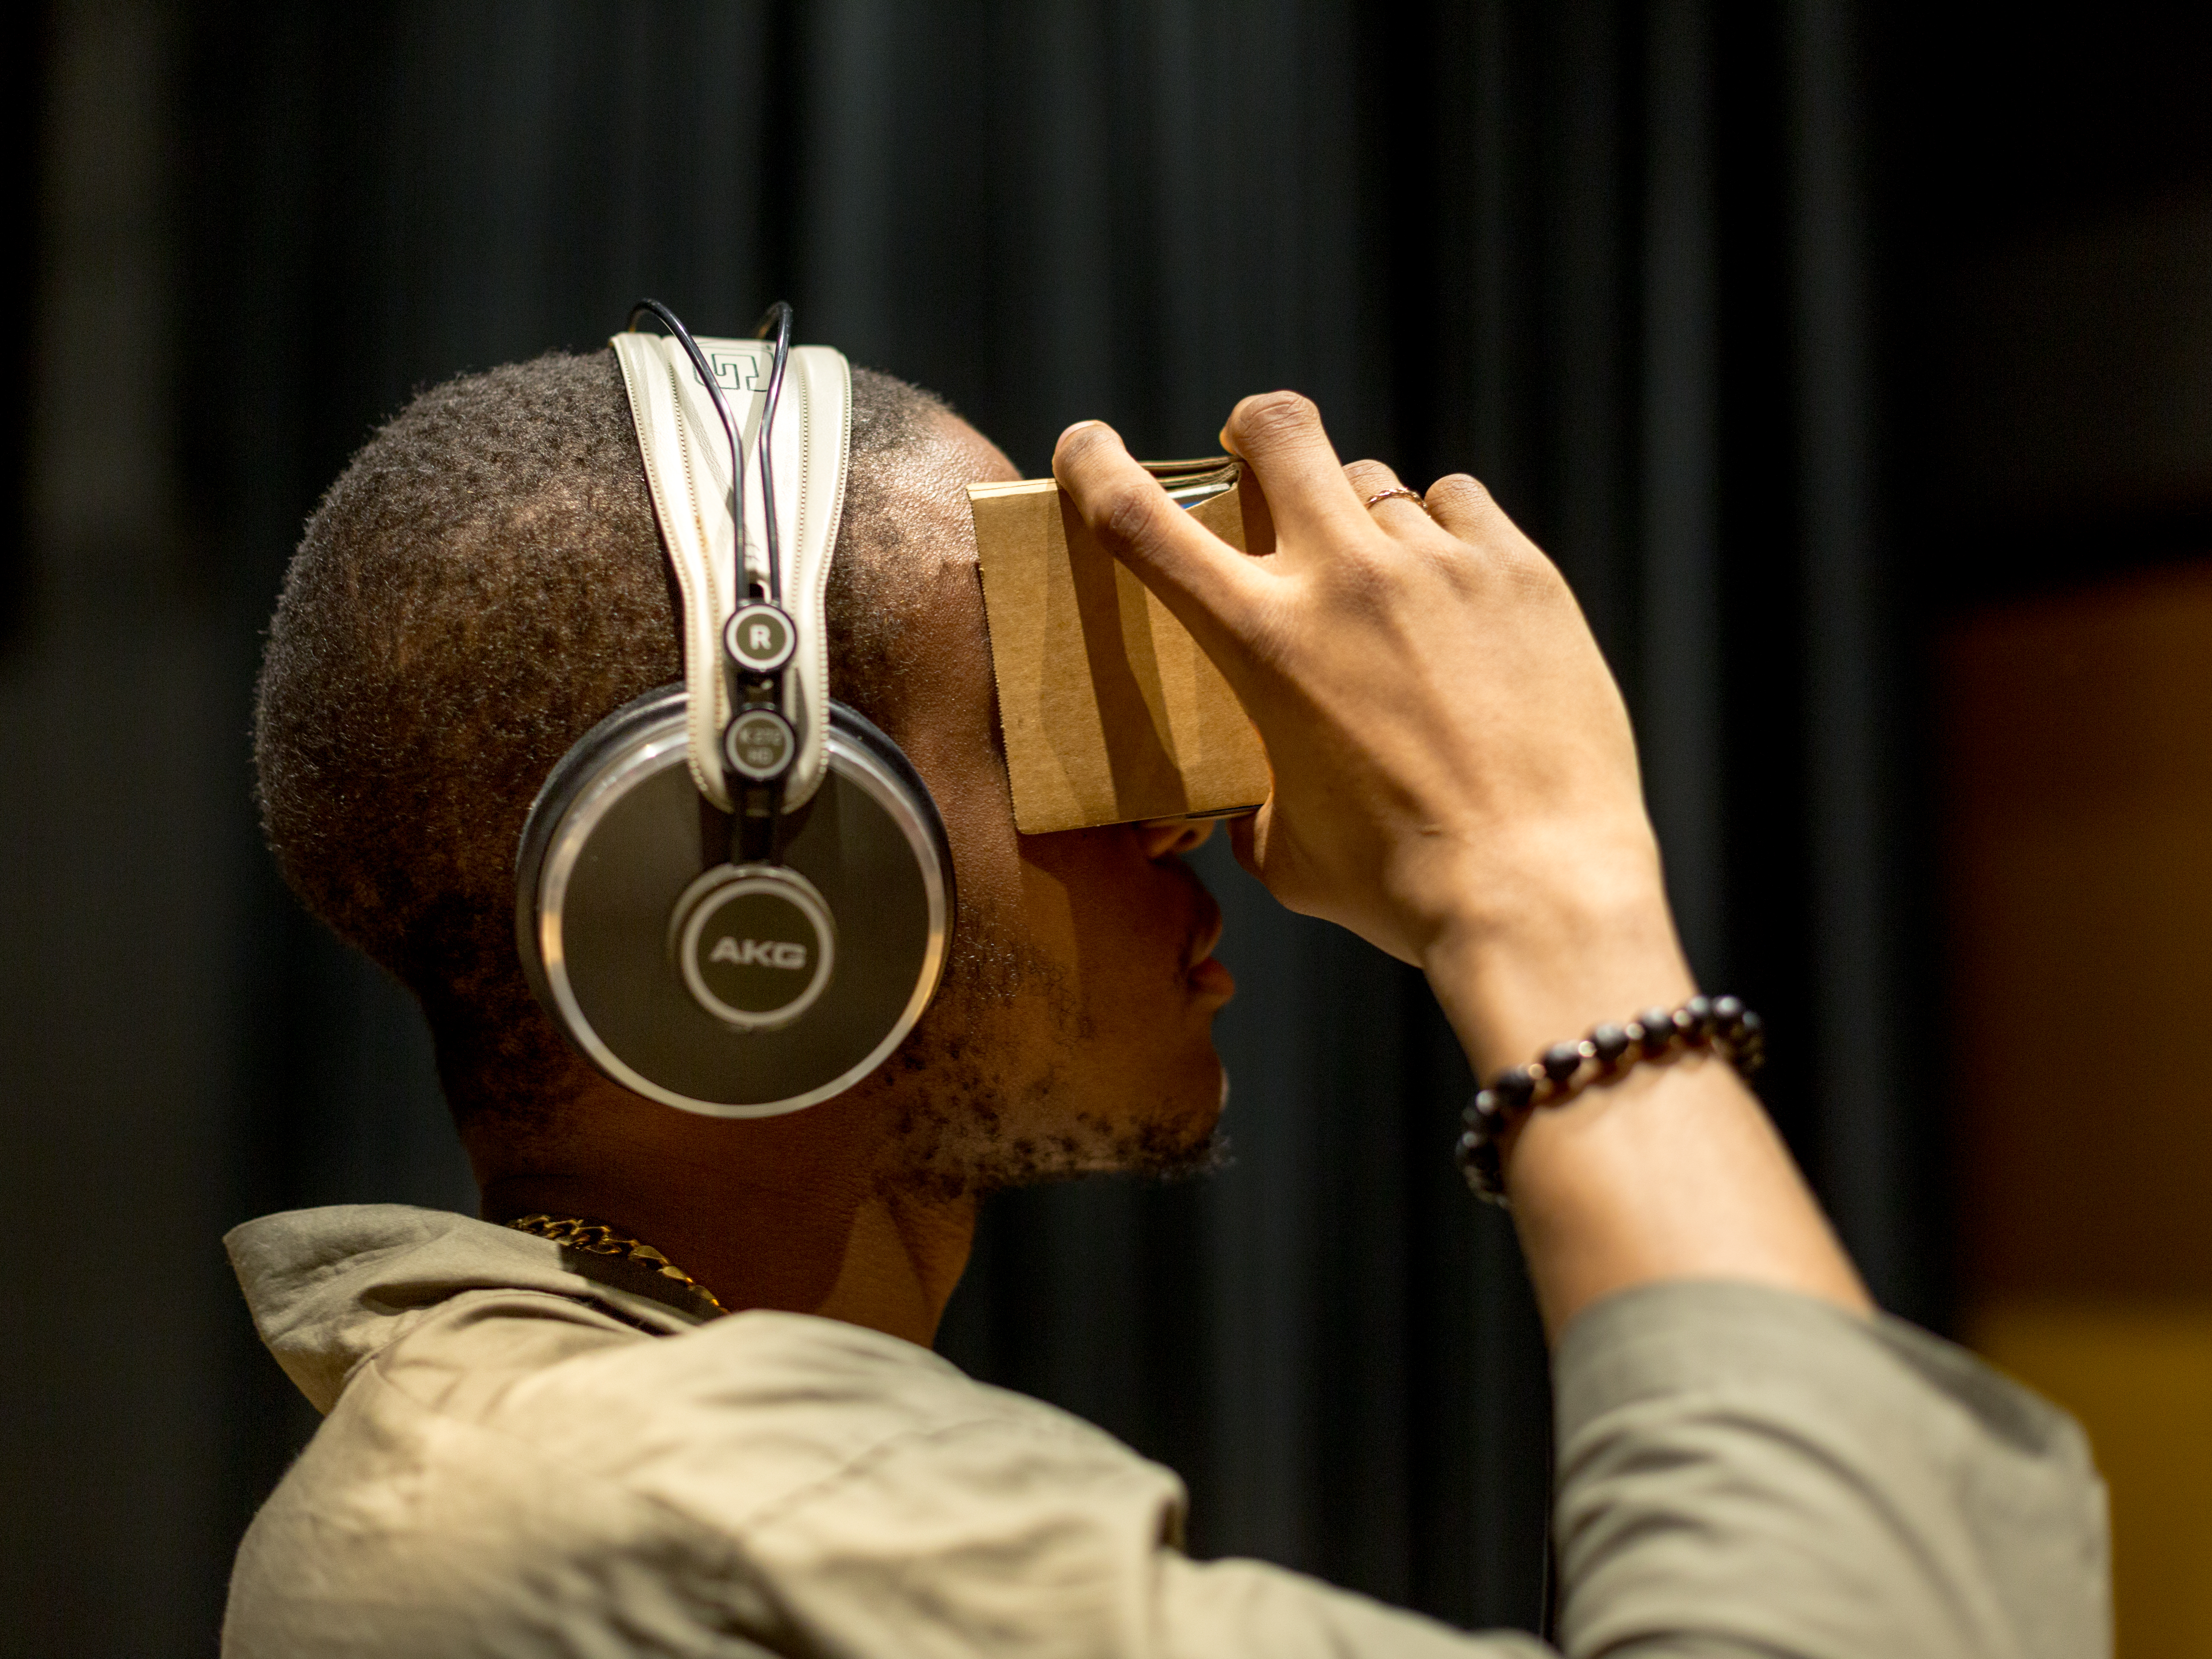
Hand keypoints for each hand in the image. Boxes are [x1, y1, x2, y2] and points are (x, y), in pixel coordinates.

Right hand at [1056, 392, 1865, 1331]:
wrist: (1547, 903)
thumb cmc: (1399, 902)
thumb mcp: (1290, 856)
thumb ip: (1255, 797)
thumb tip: (1240, 800)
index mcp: (1261, 644)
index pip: (1144, 521)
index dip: (1102, 470)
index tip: (1086, 444)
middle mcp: (1343, 579)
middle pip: (1277, 427)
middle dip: (1256, 441)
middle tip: (1267, 485)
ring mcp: (1443, 565)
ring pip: (1381, 471)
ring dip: (1368, 513)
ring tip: (1391, 580)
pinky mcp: (1527, 577)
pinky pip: (1471, 511)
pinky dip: (1457, 543)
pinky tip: (1468, 606)